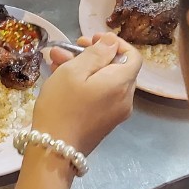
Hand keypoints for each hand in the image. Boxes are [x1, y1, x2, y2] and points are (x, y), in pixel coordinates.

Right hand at [31, 34, 140, 155]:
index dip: (115, 43)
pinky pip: (100, 95)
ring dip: (84, 67)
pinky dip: (85, 83)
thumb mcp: (74, 72)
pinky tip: (61, 77)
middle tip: (71, 46)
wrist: (55, 151)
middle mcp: (125, 99)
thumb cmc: (62, 106)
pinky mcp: (104, 122)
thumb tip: (112, 42)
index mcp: (121, 83)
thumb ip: (97, 54)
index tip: (92, 38)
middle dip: (94, 54)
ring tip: (56, 59)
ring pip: (104, 81)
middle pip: (117, 68)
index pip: (133, 56)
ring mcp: (116, 113)